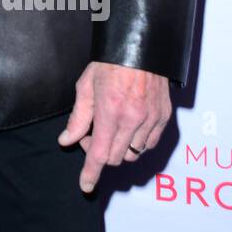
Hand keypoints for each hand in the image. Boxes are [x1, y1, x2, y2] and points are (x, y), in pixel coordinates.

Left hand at [58, 60, 171, 191]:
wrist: (140, 45)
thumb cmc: (110, 63)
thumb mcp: (86, 86)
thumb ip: (78, 118)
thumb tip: (67, 140)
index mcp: (111, 112)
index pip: (99, 154)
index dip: (91, 173)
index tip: (86, 186)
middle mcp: (133, 119)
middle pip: (116, 157)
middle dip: (100, 152)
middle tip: (91, 135)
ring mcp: (151, 119)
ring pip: (133, 153)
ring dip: (119, 148)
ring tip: (110, 127)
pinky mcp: (164, 117)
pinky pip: (150, 144)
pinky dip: (137, 142)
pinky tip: (128, 127)